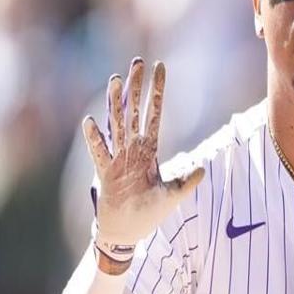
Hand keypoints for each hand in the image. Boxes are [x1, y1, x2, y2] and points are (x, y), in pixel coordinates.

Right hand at [82, 58, 204, 258]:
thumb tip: (203, 169)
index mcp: (148, 151)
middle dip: (136, 87)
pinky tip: (91, 122)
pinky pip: (99, 153)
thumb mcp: (172, 196)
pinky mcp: (105, 173)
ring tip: (115, 79)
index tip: (160, 68)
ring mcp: (117, 159)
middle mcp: (132, 149)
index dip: (157, 92)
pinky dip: (95, 139)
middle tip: (137, 62)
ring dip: (115, 103)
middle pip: (134, 111)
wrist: (128, 232)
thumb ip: (186, 182)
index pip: (154, 115)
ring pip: (116, 124)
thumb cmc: (148, 213)